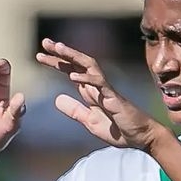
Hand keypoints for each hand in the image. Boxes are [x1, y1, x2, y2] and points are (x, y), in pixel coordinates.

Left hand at [35, 38, 162, 151]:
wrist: (141, 138)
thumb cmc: (119, 129)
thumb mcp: (90, 121)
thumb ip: (75, 110)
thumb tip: (56, 100)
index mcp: (90, 91)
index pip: (70, 71)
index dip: (56, 62)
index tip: (39, 55)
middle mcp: (97, 86)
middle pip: (77, 63)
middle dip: (61, 52)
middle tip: (45, 42)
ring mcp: (106, 90)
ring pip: (89, 66)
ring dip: (73, 56)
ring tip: (57, 48)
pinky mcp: (114, 98)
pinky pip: (100, 84)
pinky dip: (86, 78)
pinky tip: (72, 75)